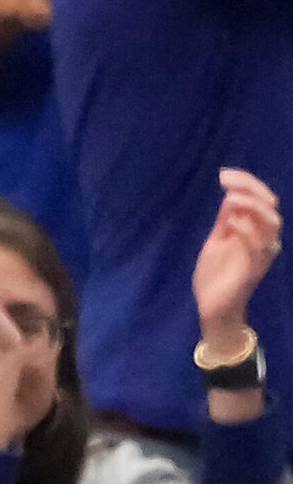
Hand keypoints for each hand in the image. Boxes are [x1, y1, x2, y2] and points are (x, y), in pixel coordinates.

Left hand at [192, 167, 280, 356]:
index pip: (261, 199)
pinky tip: (231, 221)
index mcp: (255, 231)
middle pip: (270, 205)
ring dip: (251, 206)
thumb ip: (226, 221)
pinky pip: (258, 246)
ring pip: (271, 223)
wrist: (212, 309)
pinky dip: (246, 230)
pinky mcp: (253, 270)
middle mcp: (264, 240)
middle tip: (226, 179)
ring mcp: (261, 255)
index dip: (246, 183)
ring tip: (230, 197)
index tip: (224, 174)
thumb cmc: (215, 276)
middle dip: (250, 187)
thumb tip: (231, 195)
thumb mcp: (217, 242)